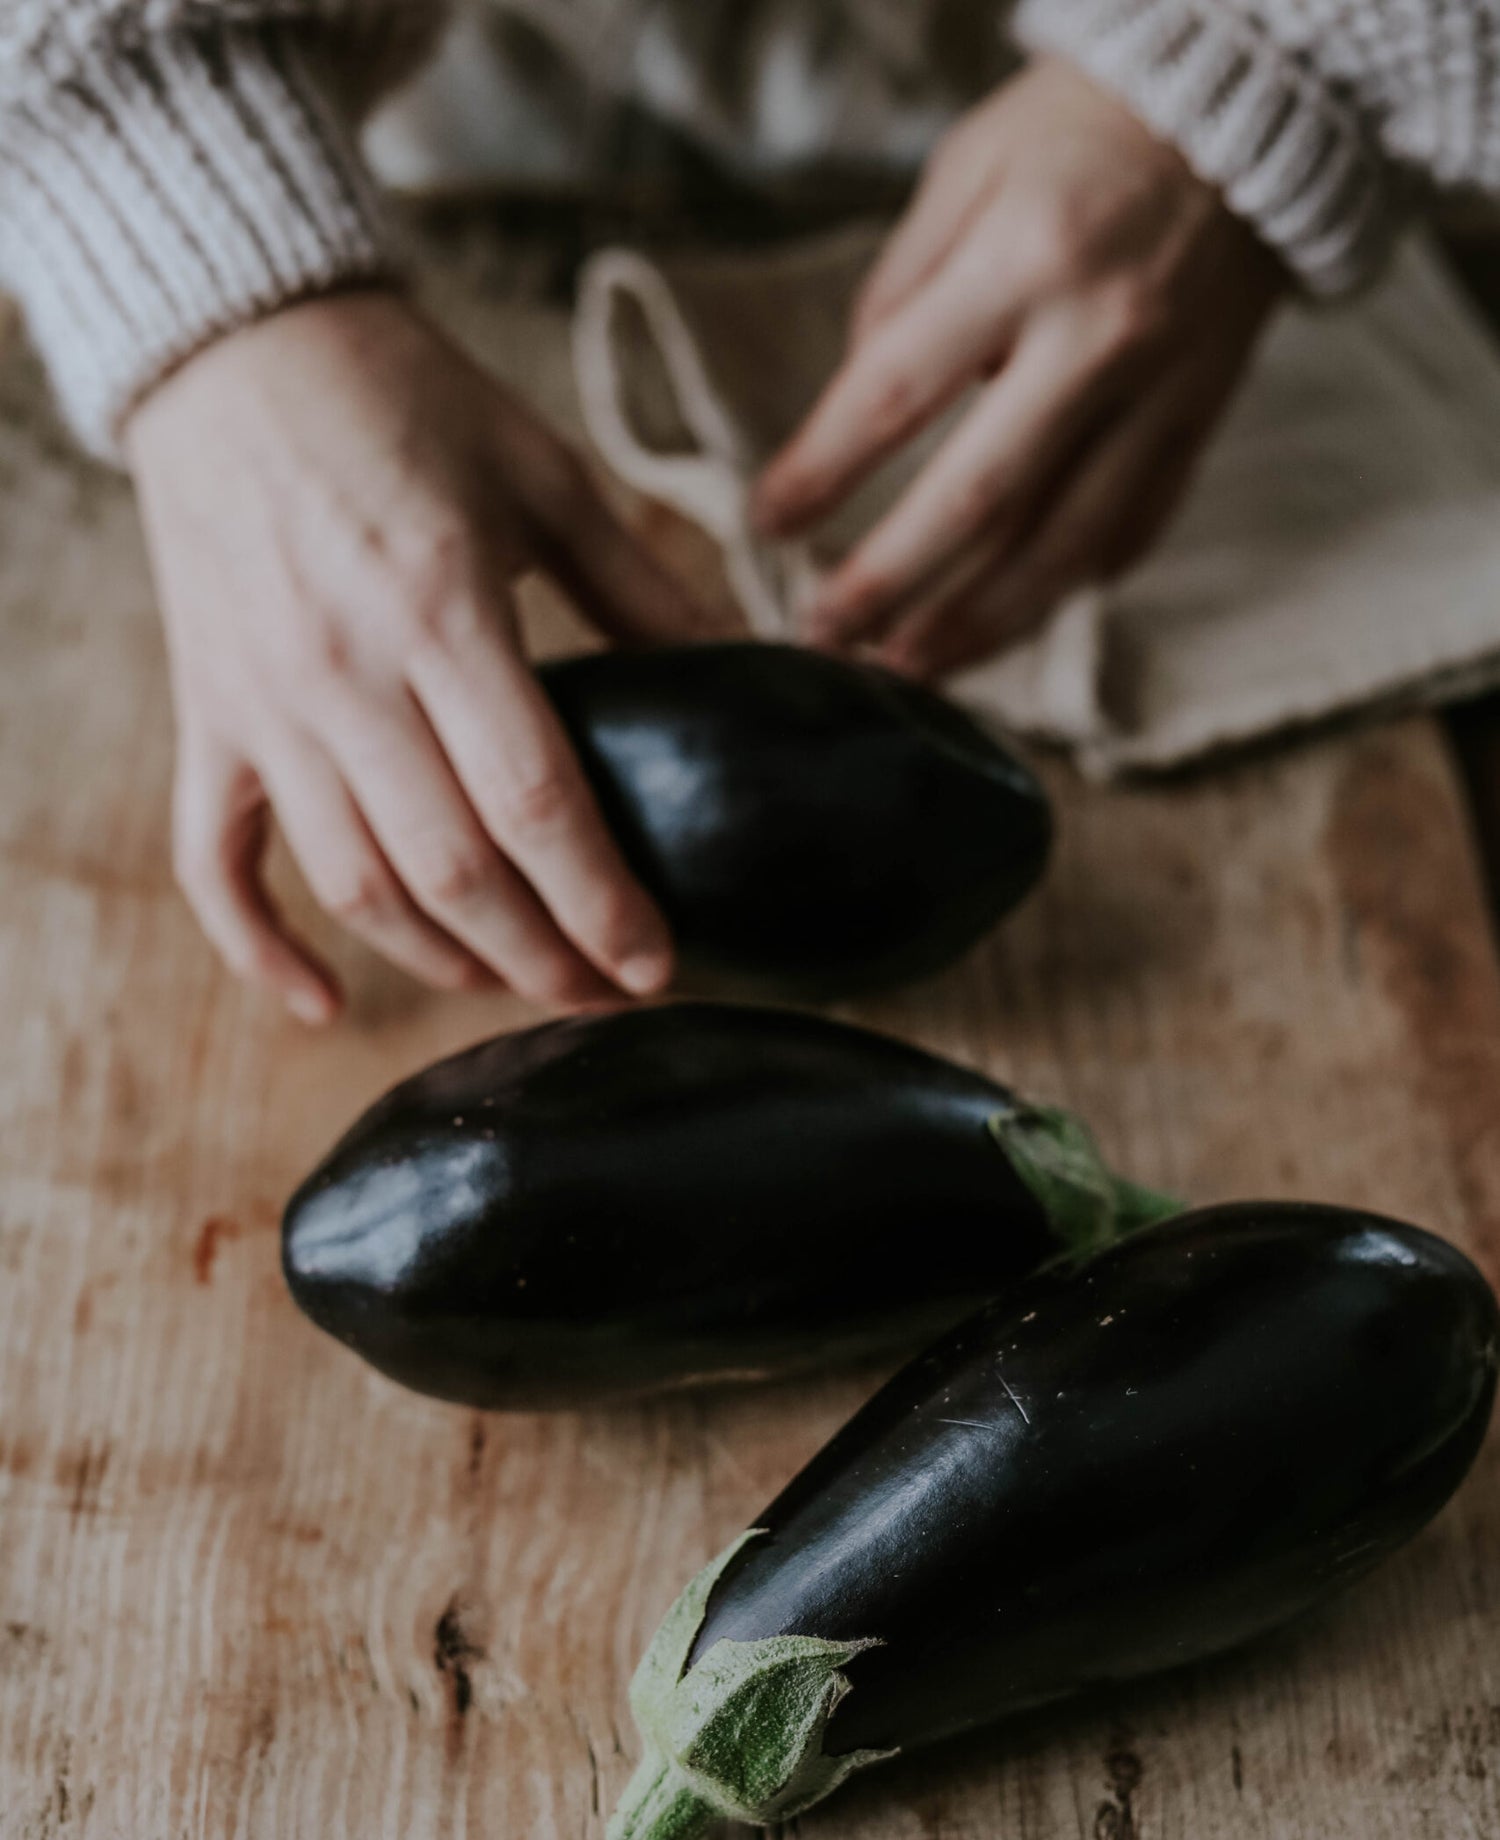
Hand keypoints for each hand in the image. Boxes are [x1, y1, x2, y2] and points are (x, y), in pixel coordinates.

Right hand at [127, 290, 708, 1023]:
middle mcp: (344, 676)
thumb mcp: (543, 474)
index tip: (658, 964)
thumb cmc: (402, 400)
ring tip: (519, 984)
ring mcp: (264, 709)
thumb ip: (643, 586)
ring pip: (355, 889)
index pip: (534, 802)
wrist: (231, 345)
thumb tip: (748, 665)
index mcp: (442, 609)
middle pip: (453, 874)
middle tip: (610, 992)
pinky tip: (327, 1006)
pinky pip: (218, 867)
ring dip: (444, 963)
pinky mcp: (207, 722)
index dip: (601, 901)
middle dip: (543, 958)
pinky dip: (262, 950)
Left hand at [752, 58, 1284, 676]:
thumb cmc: (1084, 133)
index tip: (766, 525)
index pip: (897, 391)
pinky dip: (1065, 588)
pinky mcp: (1198, 425)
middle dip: (890, 582)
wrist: (1255, 111)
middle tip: (824, 637)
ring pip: (1061, 547)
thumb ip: (902, 293)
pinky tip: (1008, 623)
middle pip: (979, 498)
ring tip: (907, 669)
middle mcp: (1099, 338)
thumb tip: (854, 409)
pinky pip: (1129, 532)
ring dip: (976, 625)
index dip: (822, 470)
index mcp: (1026, 258)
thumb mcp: (968, 170)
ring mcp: (1160, 394)